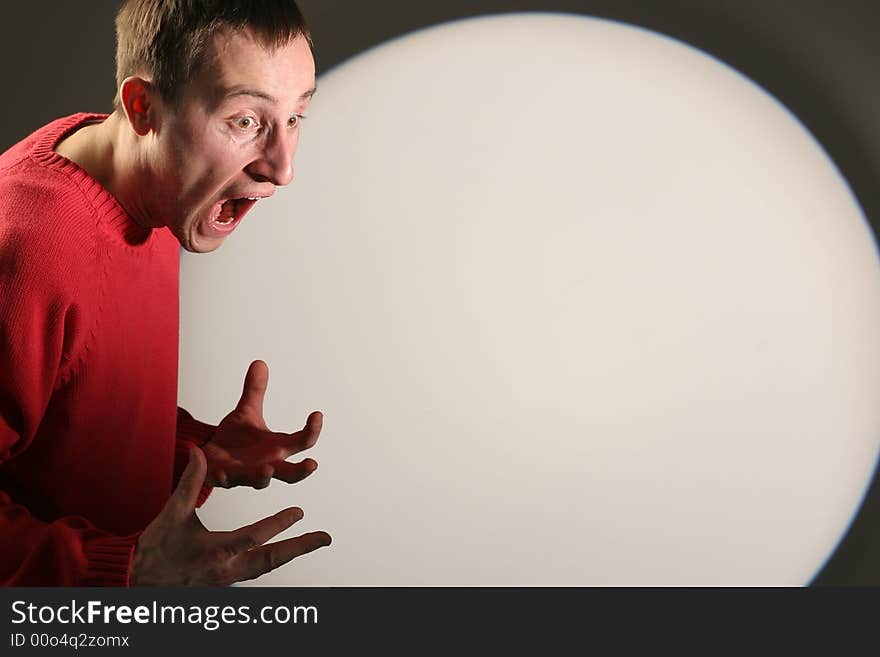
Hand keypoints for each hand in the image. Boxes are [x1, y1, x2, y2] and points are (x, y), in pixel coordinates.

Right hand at [130, 448, 330, 585]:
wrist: (136, 580)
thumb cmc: (155, 547)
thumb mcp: (173, 513)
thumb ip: (189, 481)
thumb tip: (197, 451)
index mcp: (217, 551)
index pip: (255, 536)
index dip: (278, 524)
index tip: (299, 512)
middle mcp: (228, 569)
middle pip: (272, 558)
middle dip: (300, 547)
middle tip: (325, 537)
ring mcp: (228, 581)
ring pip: (267, 567)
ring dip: (290, 553)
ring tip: (313, 542)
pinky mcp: (225, 585)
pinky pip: (256, 572)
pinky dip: (272, 561)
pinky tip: (283, 554)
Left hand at [202, 360, 322, 488]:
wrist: (212, 456)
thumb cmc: (236, 439)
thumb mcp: (246, 412)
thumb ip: (254, 391)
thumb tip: (259, 363)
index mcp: (277, 447)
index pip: (301, 442)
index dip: (312, 430)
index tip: (317, 414)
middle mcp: (267, 464)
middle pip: (290, 473)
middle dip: (301, 471)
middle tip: (313, 464)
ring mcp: (247, 474)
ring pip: (260, 481)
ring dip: (263, 477)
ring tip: (267, 470)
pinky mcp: (225, 479)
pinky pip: (224, 481)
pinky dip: (223, 478)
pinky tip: (219, 473)